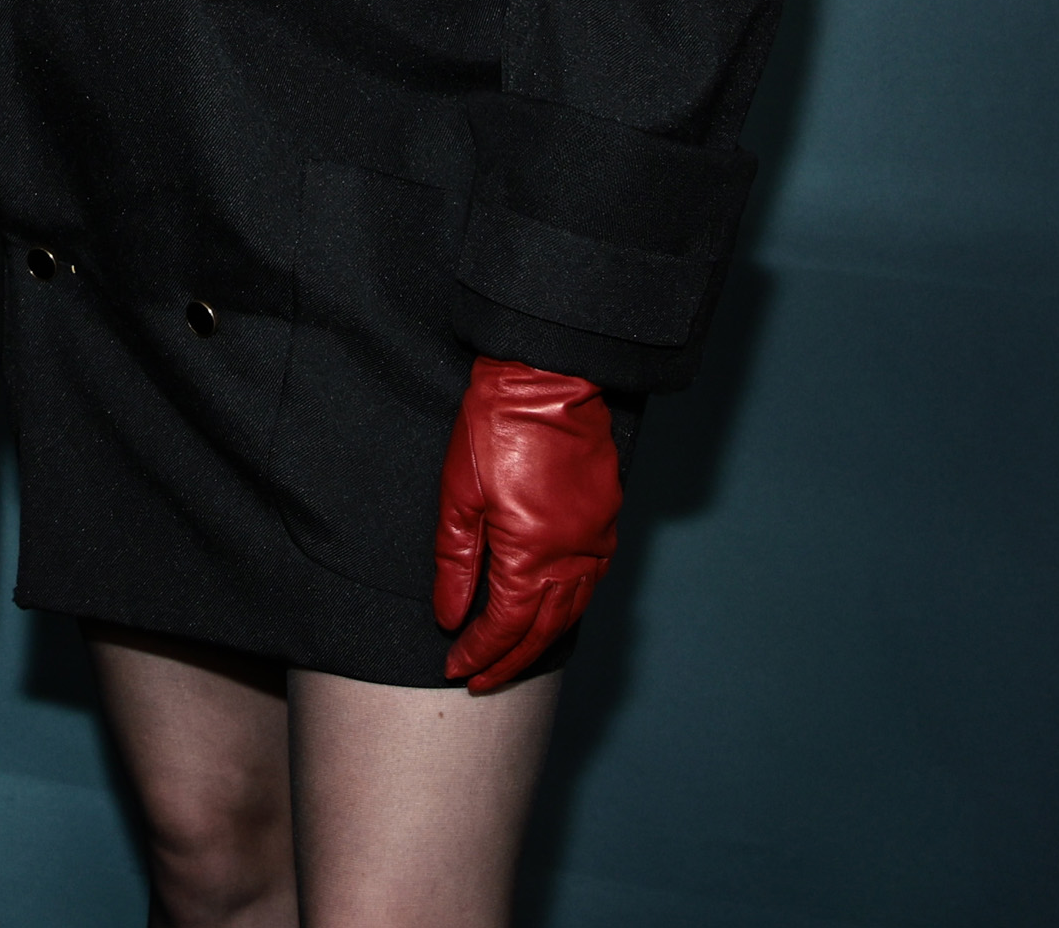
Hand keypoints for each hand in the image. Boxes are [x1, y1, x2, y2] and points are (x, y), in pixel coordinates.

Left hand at [433, 356, 619, 691]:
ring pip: (572, 612)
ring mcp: (596, 540)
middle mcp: (572, 557)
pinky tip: (550, 615)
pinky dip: (568, 609)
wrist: (546, 378)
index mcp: (531, 554)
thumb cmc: (495, 427)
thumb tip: (451, 616)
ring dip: (540, 642)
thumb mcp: (458, 495)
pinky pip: (591, 583)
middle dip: (509, 662)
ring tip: (510, 659)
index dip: (480, 652)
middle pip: (542, 631)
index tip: (457, 667)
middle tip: (480, 680)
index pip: (505, 626)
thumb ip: (456, 563)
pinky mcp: (606, 521)